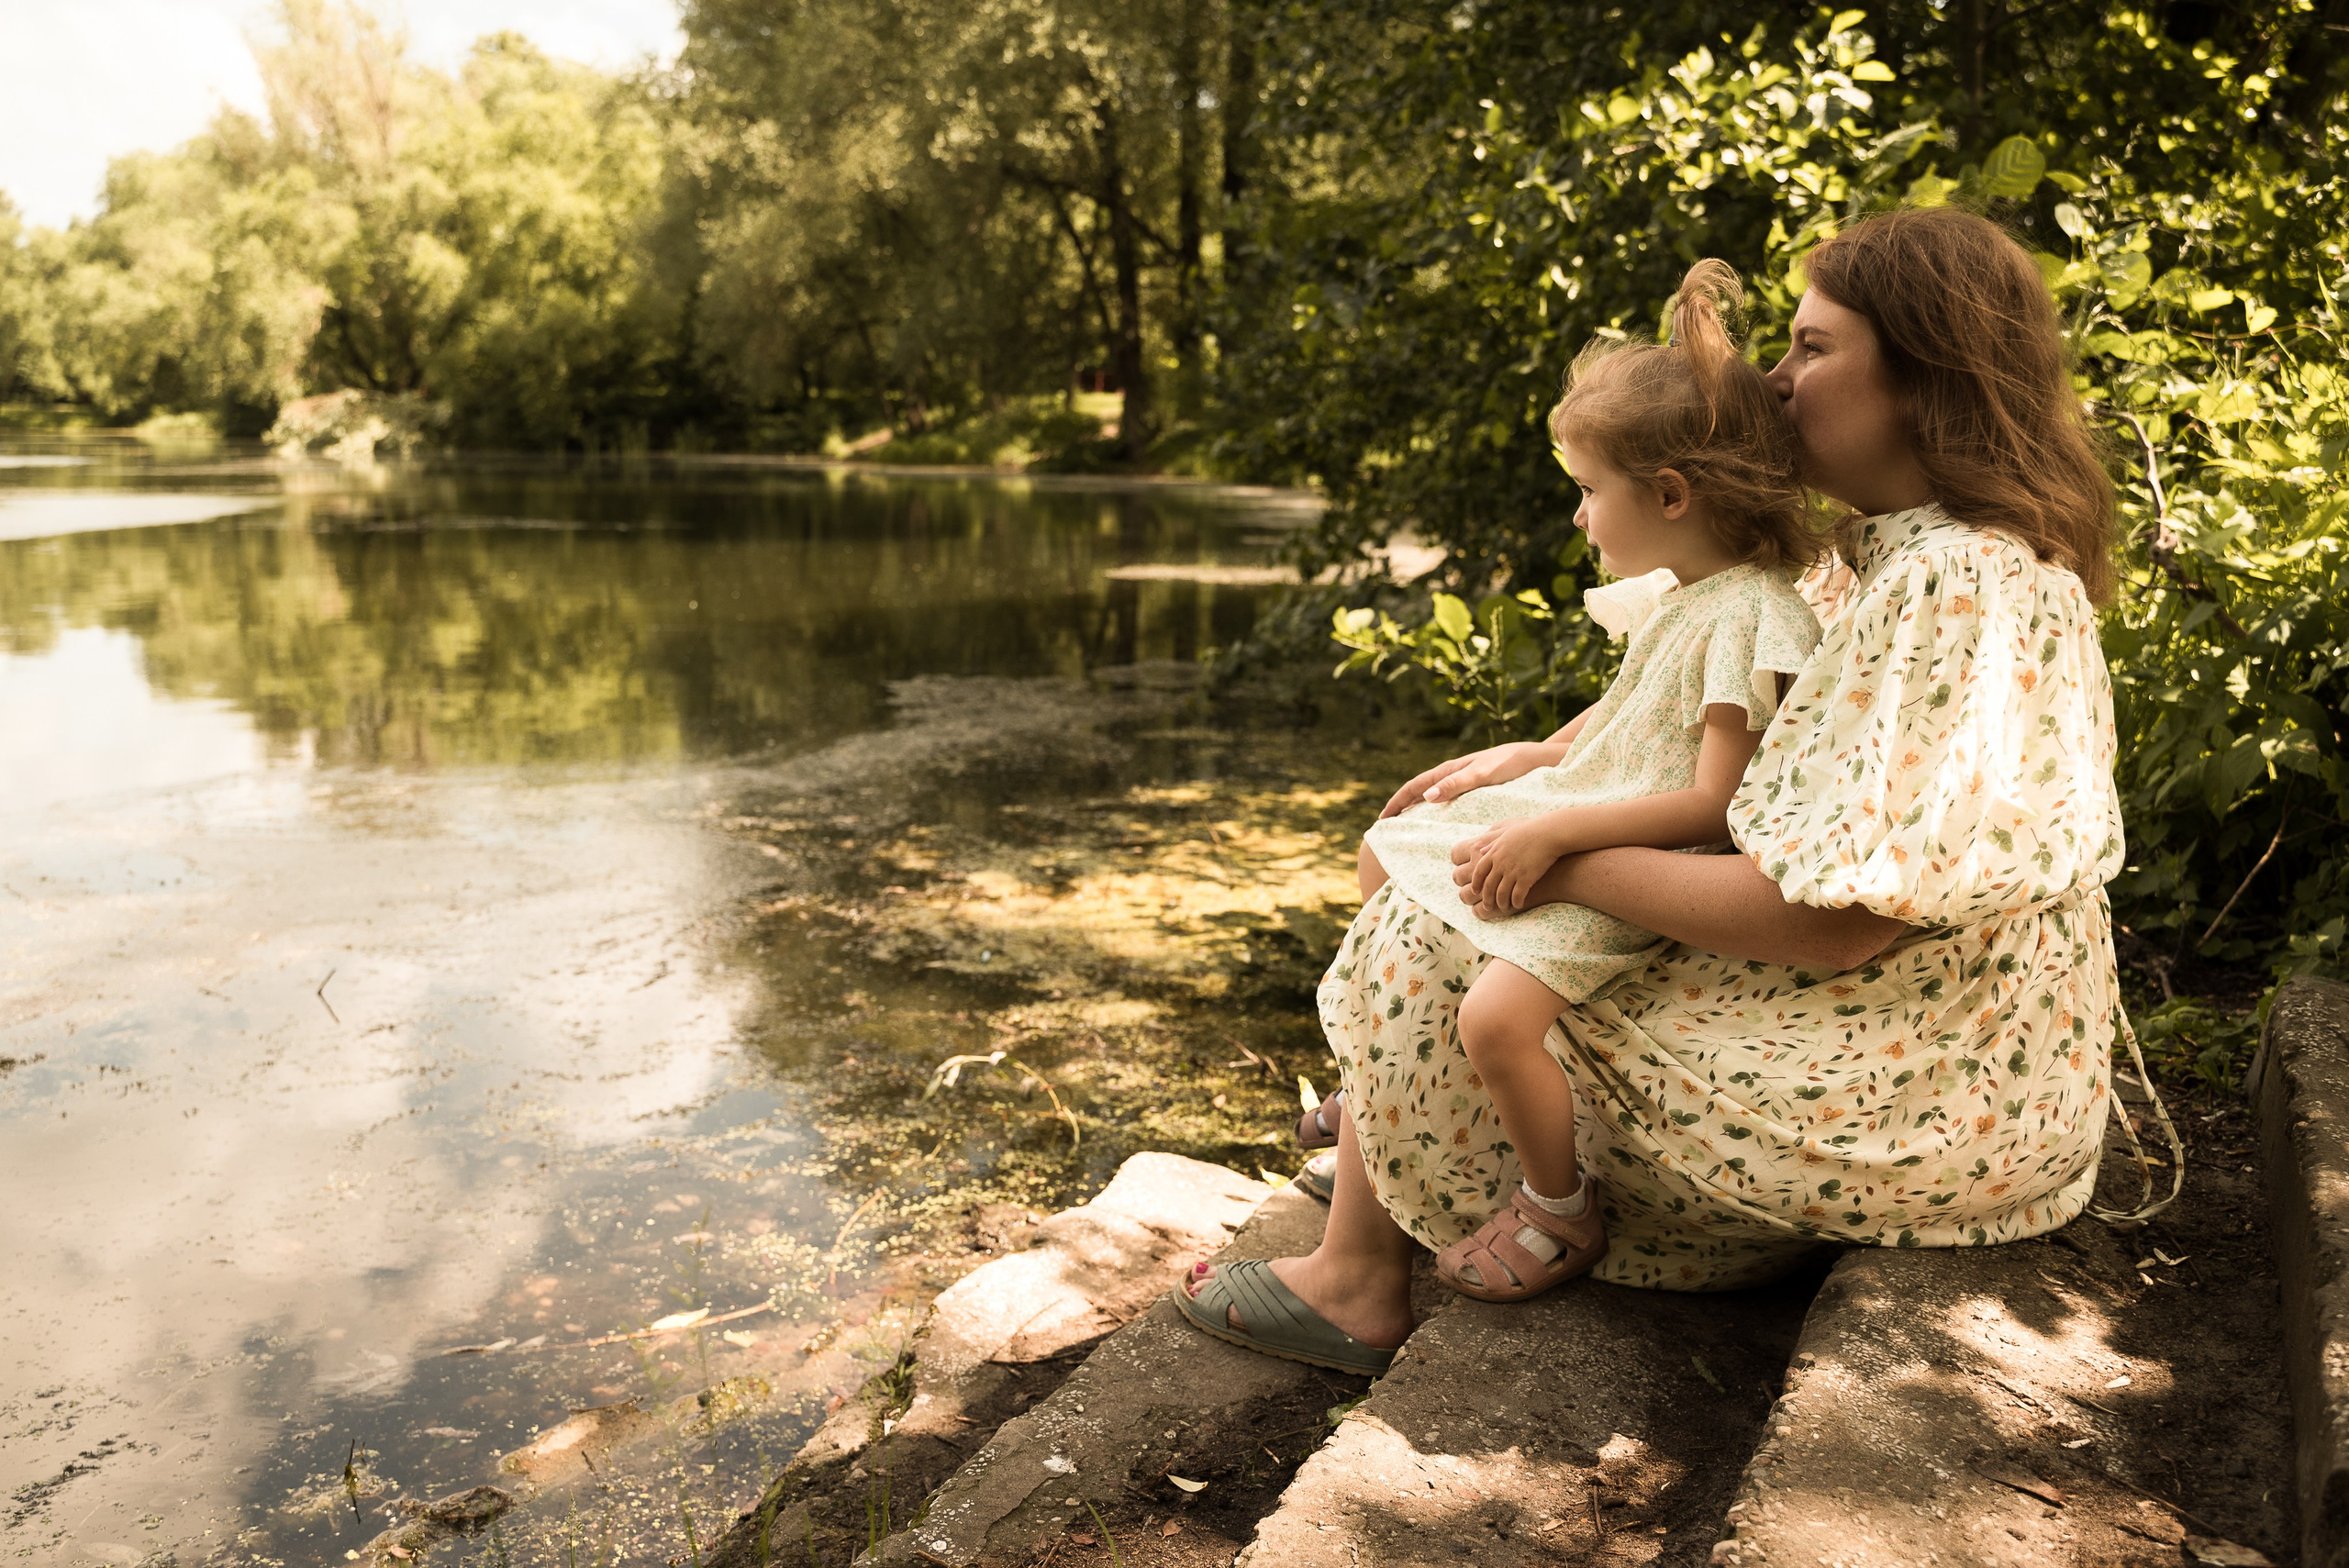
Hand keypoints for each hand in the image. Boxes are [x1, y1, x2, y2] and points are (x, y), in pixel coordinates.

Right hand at [1378, 742, 1558, 818]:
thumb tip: (1427, 797)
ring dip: (1414, 808)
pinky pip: (1445, 800)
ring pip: (1430, 796)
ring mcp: (1462, 782)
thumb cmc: (1512, 764)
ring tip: (1403, 825)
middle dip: (1400, 805)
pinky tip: (1435, 821)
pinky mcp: (1474, 788)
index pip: (1415, 786)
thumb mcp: (1484, 773)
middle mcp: (1453, 775)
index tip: (1383, 818)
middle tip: (1385, 825)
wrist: (1537, 759)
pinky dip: (1433, 810)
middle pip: (1419, 791)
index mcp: (1450, 770)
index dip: (1398, 802)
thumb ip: (1457, 784)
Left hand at [1453, 816, 1570, 914]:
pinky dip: (1516, 903)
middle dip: (1487, 899)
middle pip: (1488, 886)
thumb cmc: (1529, 830)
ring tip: (1504, 908)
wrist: (1548, 833)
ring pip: (1501, 894)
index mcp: (1494, 853)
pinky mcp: (1526, 878)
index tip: (1475, 892)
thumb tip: (1479, 850)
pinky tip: (1518, 905)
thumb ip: (1492, 842)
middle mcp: (1501, 863)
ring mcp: (1513, 871)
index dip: (1476, 884)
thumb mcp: (1506, 833)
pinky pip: (1517, 896)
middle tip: (1488, 906)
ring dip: (1502, 904)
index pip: (1479, 872)